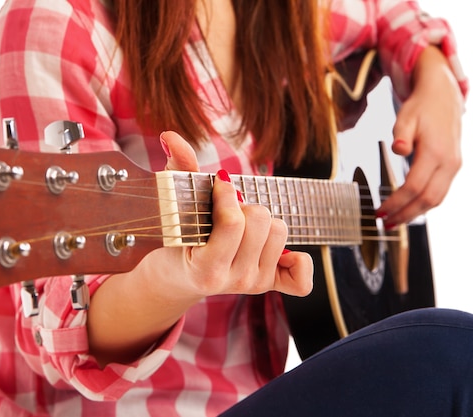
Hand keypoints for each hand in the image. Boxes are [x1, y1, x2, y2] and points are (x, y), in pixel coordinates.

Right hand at [157, 131, 313, 297]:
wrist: (178, 277)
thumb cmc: (177, 238)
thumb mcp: (175, 208)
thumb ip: (178, 169)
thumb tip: (171, 137)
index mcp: (207, 269)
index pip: (232, 223)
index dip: (226, 193)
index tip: (218, 182)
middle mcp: (234, 281)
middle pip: (261, 220)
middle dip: (242, 206)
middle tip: (225, 212)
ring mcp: (254, 284)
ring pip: (280, 230)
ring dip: (262, 221)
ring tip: (240, 226)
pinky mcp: (270, 285)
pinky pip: (301, 277)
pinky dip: (296, 259)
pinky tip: (274, 249)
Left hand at [377, 46, 463, 226]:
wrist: (444, 97)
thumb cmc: (422, 107)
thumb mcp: (406, 116)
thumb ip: (401, 135)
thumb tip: (398, 149)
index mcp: (436, 152)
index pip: (414, 187)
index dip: (396, 202)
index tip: (380, 211)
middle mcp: (449, 162)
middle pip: (427, 200)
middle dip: (406, 214)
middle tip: (386, 223)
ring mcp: (454, 166)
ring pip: (436, 199)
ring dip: (416, 213)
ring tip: (395, 221)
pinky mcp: (453, 167)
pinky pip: (440, 192)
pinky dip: (424, 204)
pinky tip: (409, 208)